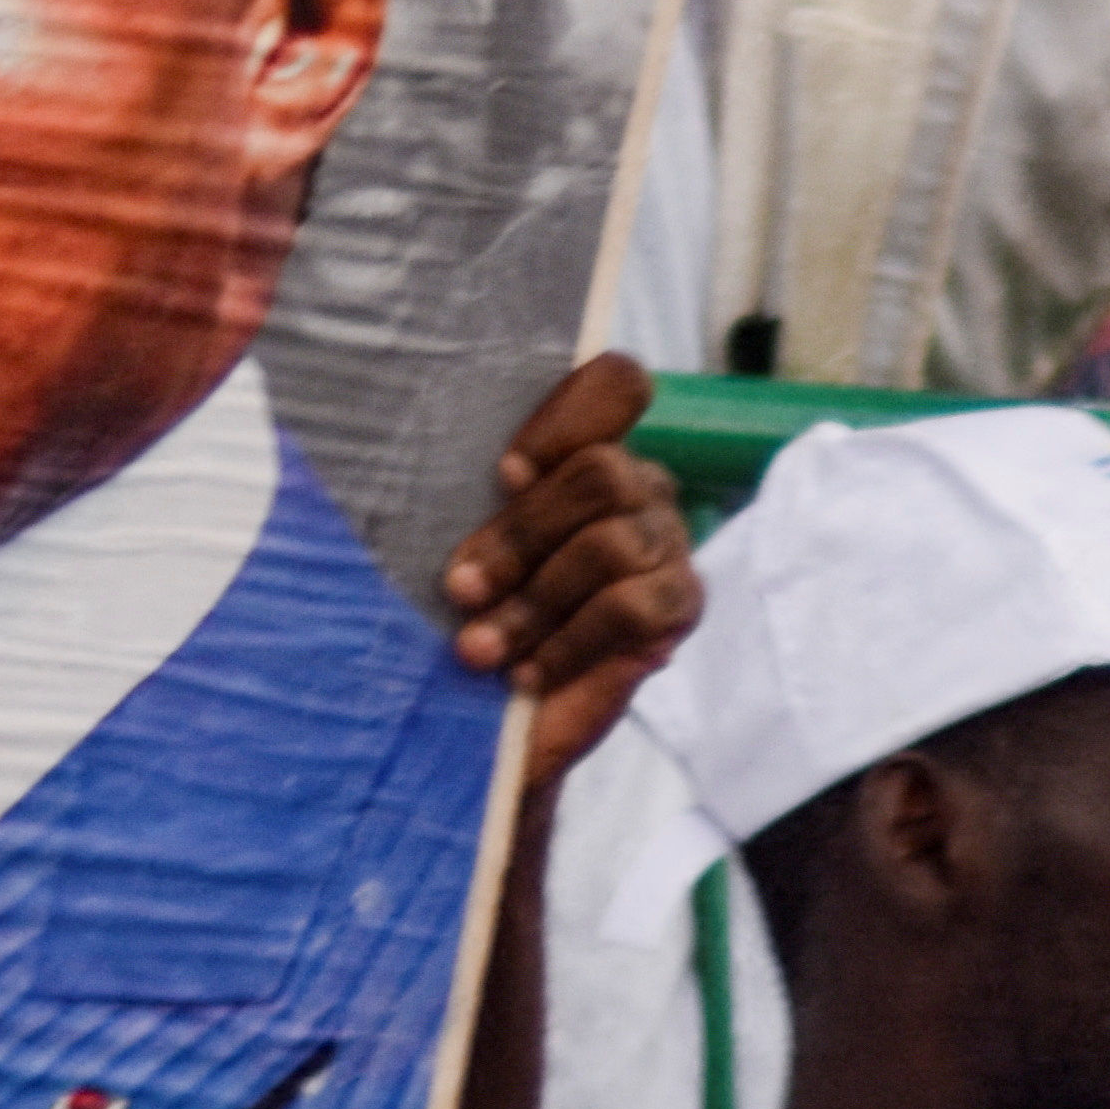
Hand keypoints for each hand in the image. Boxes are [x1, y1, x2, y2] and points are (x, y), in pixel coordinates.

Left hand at [434, 353, 696, 769]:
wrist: (501, 722)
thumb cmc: (473, 613)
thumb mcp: (462, 547)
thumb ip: (473, 501)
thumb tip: (430, 457)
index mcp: (586, 449)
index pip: (616, 385)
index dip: (567, 415)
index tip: (505, 474)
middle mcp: (639, 485)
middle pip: (601, 472)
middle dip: (520, 534)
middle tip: (460, 589)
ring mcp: (665, 544)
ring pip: (612, 544)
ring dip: (534, 603)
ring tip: (478, 648)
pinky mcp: (679, 605)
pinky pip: (632, 608)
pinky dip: (569, 643)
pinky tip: (527, 674)